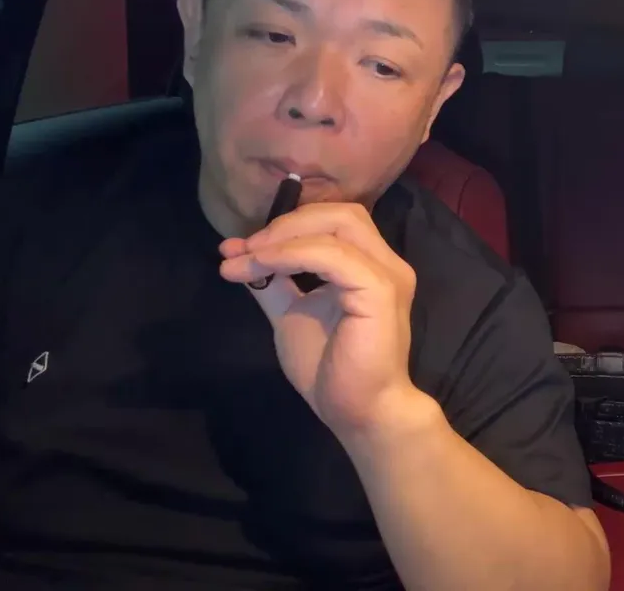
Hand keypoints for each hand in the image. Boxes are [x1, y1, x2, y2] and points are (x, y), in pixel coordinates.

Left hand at [218, 202, 420, 434]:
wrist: (360, 412)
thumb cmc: (332, 371)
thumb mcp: (292, 315)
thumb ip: (274, 284)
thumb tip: (239, 255)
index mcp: (369, 266)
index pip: (333, 222)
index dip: (284, 226)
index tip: (236, 248)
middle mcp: (385, 262)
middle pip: (340, 212)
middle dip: (285, 223)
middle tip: (243, 248)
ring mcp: (386, 274)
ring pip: (337, 224)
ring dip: (283, 236)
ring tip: (246, 257)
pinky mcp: (379, 290)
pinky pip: (331, 255)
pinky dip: (290, 254)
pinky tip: (261, 266)